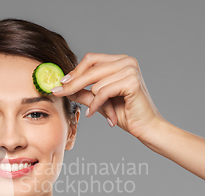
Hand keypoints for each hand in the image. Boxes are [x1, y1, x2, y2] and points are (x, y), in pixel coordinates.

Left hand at [52, 53, 166, 139]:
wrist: (145, 127)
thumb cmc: (125, 114)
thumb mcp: (99, 101)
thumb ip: (83, 93)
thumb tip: (63, 88)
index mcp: (120, 61)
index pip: (91, 59)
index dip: (75, 71)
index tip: (61, 83)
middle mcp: (127, 61)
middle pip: (91, 68)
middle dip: (73, 83)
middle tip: (58, 93)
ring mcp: (131, 69)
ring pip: (95, 82)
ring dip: (91, 100)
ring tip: (94, 111)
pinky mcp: (132, 82)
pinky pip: (102, 92)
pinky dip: (96, 104)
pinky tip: (93, 113)